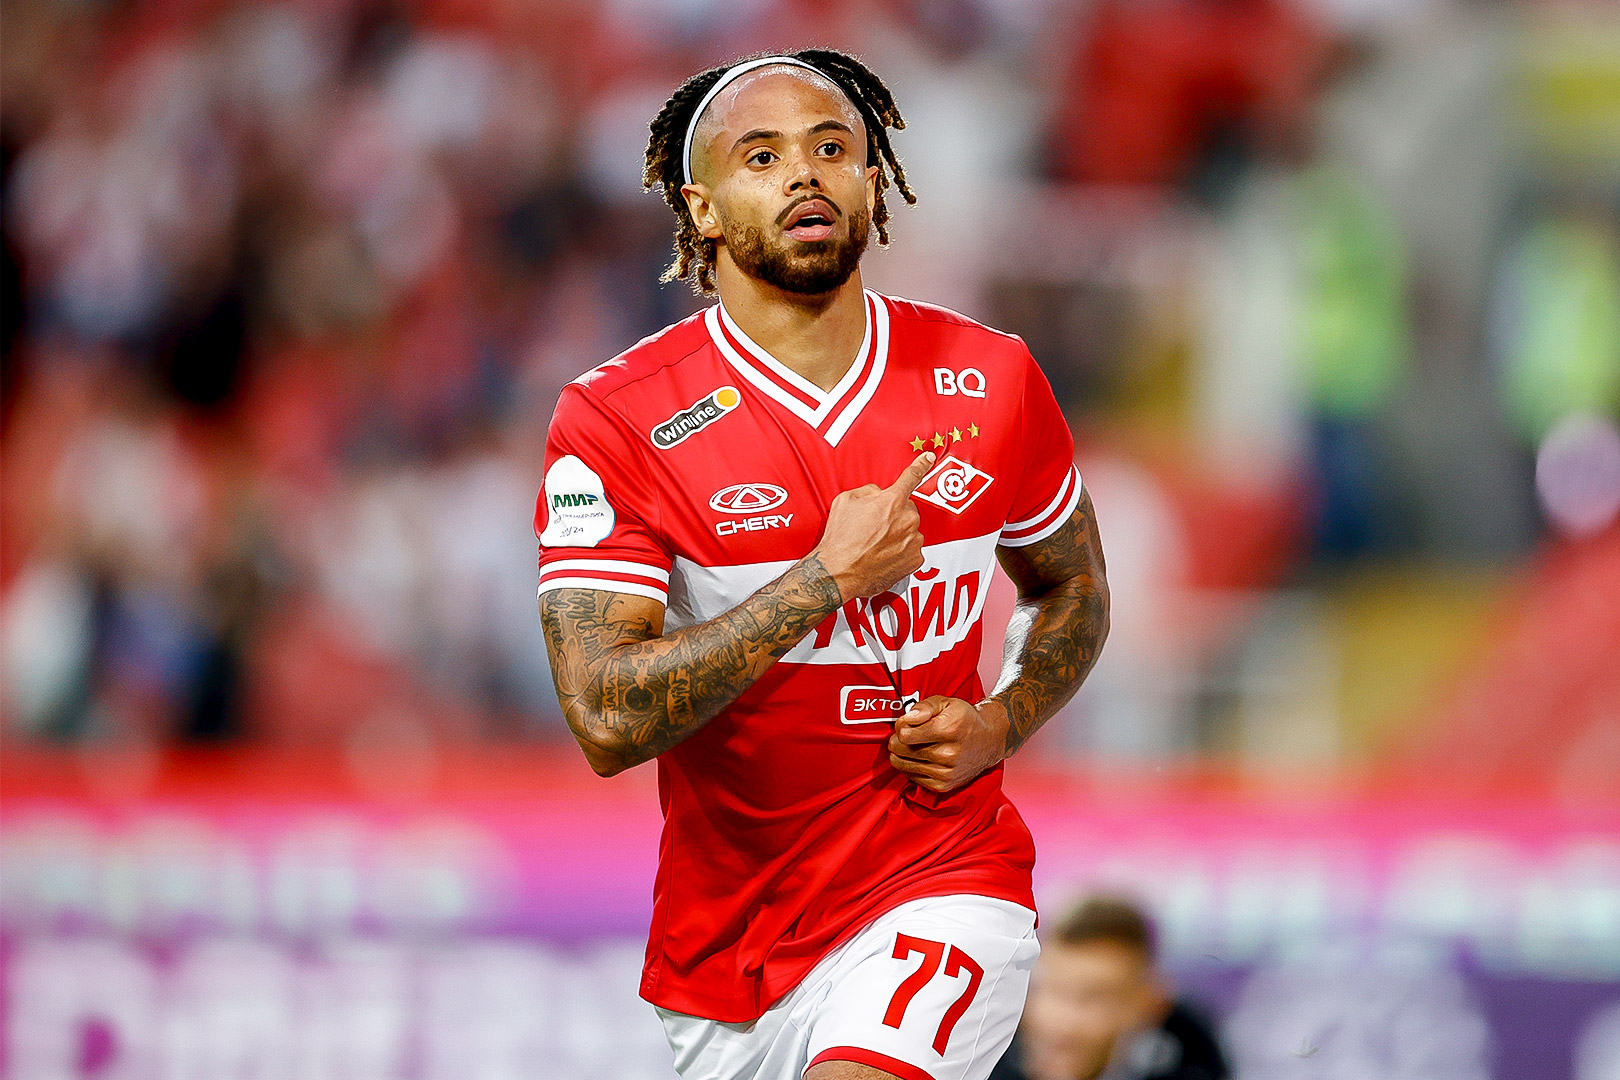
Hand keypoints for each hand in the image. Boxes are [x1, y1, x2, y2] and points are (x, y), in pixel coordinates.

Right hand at [810, 452, 933, 602]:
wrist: (838, 572)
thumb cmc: (840, 539)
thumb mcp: (845, 501)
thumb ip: (868, 491)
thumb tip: (879, 494)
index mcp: (892, 501)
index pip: (911, 477)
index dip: (921, 465)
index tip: (929, 458)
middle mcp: (907, 520)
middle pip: (908, 510)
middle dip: (895, 515)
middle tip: (874, 527)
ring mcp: (913, 541)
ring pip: (911, 531)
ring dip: (898, 534)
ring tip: (876, 545)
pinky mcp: (915, 560)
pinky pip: (912, 550)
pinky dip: (901, 552)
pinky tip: (883, 556)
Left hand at [887, 695, 1009, 793]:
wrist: (988, 741)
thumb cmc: (964, 720)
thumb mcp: (947, 703)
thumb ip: (924, 706)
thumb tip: (908, 718)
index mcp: (948, 730)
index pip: (905, 735)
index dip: (901, 727)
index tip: (906, 724)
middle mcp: (948, 754)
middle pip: (902, 751)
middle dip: (897, 741)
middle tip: (906, 734)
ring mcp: (946, 773)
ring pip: (904, 765)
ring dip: (901, 755)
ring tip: (911, 745)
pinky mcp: (944, 785)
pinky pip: (912, 778)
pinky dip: (910, 767)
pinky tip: (918, 758)